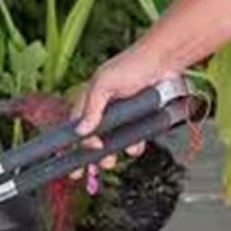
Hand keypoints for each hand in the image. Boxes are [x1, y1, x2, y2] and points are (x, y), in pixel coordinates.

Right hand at [75, 43, 183, 166]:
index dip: (69, 144)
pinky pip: (133, 138)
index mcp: (90, 100)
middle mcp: (104, 109)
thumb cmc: (132, 65)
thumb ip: (92, 108)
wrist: (164, 62)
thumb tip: (81, 131)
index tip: (66, 160)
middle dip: (90, 155)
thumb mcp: (105, 84)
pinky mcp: (139, 120)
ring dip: (111, 153)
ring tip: (111, 161)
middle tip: (91, 168)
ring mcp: (122, 116)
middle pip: (92, 138)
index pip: (74, 126)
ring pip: (112, 141)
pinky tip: (135, 146)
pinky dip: (133, 145)